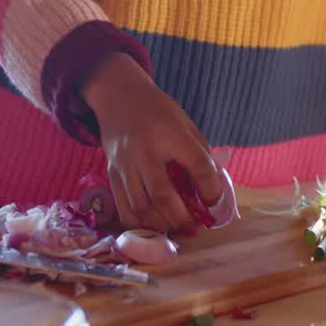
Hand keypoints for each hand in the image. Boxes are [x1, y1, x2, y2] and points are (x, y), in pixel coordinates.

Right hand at [79, 52, 222, 234]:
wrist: (119, 96)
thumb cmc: (158, 111)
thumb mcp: (185, 123)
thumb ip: (200, 153)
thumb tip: (213, 188)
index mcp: (171, 134)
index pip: (198, 166)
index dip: (211, 190)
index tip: (214, 203)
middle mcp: (145, 150)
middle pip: (164, 194)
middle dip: (183, 218)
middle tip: (195, 228)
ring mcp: (125, 163)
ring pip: (142, 206)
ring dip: (162, 225)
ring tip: (177, 229)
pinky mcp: (111, 173)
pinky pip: (123, 207)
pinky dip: (139, 223)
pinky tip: (153, 226)